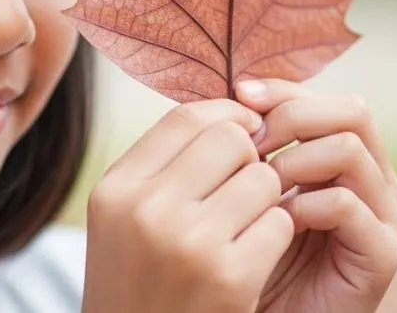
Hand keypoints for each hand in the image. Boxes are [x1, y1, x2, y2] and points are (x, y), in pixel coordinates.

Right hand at [82, 99, 294, 312]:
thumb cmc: (141, 285)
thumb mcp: (126, 221)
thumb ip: (165, 167)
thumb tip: (235, 111)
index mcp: (115, 190)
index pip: (186, 117)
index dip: (227, 117)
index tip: (243, 136)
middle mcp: (145, 209)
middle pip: (230, 139)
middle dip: (250, 160)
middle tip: (244, 192)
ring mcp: (187, 242)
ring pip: (263, 179)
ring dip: (267, 202)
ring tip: (244, 231)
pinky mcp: (229, 276)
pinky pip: (281, 222)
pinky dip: (277, 238)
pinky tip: (254, 261)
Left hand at [236, 80, 396, 312]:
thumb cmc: (254, 251)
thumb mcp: (249, 185)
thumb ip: (254, 141)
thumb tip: (238, 89)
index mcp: (348, 155)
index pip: (325, 98)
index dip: (282, 90)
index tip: (238, 96)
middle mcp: (376, 179)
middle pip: (352, 111)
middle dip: (293, 117)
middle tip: (249, 145)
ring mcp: (384, 215)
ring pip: (349, 149)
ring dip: (294, 161)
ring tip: (260, 188)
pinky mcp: (381, 253)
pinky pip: (345, 204)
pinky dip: (304, 204)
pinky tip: (276, 221)